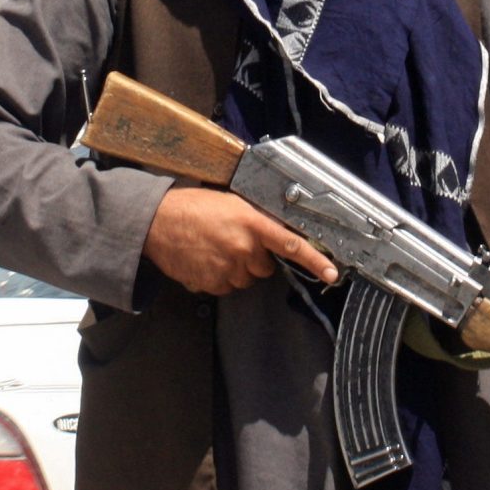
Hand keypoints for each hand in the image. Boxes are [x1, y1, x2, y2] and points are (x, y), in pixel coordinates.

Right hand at [142, 186, 338, 297]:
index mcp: (252, 223)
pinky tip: (203, 259)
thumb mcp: (231, 204)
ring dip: (236, 268)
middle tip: (232, 240)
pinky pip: (225, 286)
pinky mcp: (212, 284)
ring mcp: (227, 269)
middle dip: (254, 258)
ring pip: (245, 279)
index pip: (291, 244)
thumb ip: (255, 220)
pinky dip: (218, 276)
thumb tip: (274, 234)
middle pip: (264, 267)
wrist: (157, 222)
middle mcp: (244, 249)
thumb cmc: (193, 206)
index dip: (315, 260)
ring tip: (213, 248)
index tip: (333, 273)